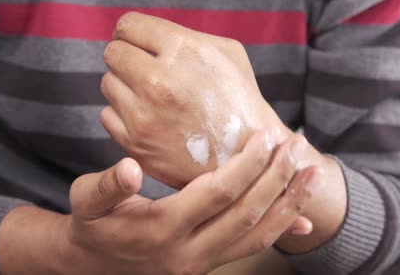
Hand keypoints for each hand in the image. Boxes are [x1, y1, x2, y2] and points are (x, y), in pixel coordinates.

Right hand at [0, 130, 323, 274]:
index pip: (216, 194)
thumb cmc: (94, 225)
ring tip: (313, 173)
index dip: (245, 165)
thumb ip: (107, 186)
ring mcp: (204, 264)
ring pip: (257, 235)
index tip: (265, 137)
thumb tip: (129, 169)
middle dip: (276, 177)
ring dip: (289, 203)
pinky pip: (253, 247)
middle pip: (246, 213)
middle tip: (296, 145)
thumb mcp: (87, 202)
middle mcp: (189, 252)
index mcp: (161, 229)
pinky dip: (280, 228)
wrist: (96, 266)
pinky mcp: (212, 265)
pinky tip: (302, 214)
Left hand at [100, 12, 280, 187]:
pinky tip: (149, 119)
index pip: (128, 25)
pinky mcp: (136, 143)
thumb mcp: (228, 53)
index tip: (138, 43)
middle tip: (145, 70)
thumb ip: (186, 36)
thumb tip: (148, 34)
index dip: (132, 33)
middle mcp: (159, 80)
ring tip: (152, 98)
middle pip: (113, 52)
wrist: (248, 156)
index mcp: (183, 50)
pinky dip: (124, 115)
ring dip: (125, 87)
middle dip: (127, 58)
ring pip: (108, 83)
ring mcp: (144, 114)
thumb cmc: (240, 100)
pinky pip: (108, 115)